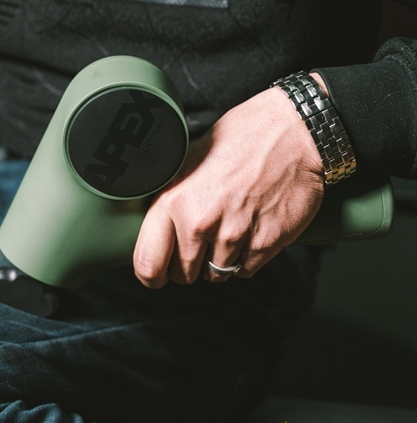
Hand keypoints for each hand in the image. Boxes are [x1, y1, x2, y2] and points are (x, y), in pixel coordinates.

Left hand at [133, 74, 326, 287]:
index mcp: (173, 201)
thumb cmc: (238, 140)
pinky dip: (246, 258)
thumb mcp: (188, 163)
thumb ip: (170, 202)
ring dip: (220, 260)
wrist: (292, 130)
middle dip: (189, 265)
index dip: (151, 275)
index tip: (157, 274)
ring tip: (229, 228)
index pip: (147, 264)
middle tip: (200, 242)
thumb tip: (157, 234)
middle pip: (183, 275)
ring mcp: (234, 234)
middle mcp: (200, 221)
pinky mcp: (265, 242)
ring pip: (216, 275)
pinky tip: (249, 230)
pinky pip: (246, 271)